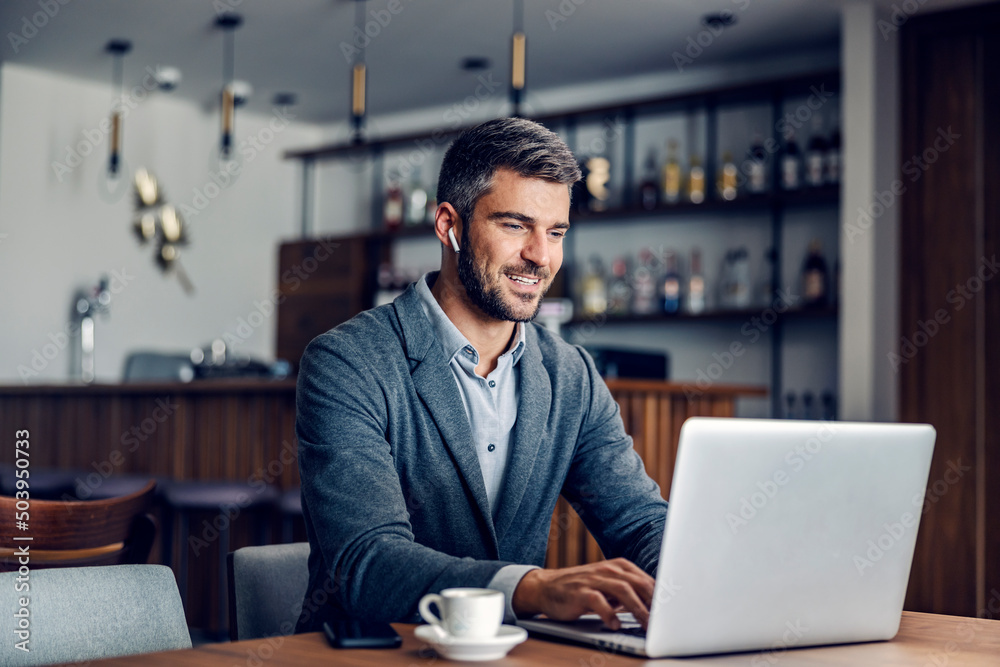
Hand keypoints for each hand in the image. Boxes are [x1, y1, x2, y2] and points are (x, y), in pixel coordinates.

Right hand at [510, 558, 653, 629]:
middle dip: (654, 603)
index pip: (646, 580)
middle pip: (638, 584)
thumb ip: (628, 592)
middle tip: (665, 622)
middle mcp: (608, 570)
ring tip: (647, 625)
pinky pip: (598, 601)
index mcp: (618, 566)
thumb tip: (655, 607)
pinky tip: (615, 625)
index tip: (673, 612)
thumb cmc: (581, 589)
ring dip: (638, 609)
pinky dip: (609, 614)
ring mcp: (593, 579)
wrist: (547, 587)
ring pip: (623, 590)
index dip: (661, 596)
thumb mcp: (607, 586)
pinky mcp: (580, 592)